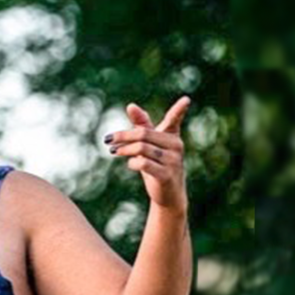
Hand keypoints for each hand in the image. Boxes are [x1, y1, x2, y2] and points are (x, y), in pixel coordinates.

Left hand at [106, 96, 190, 213]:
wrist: (167, 194)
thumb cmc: (156, 165)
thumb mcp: (149, 145)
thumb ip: (142, 126)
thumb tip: (131, 105)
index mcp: (172, 136)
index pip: (174, 120)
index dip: (180, 110)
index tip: (186, 99)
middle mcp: (175, 146)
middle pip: (144, 134)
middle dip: (123, 136)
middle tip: (108, 140)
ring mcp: (173, 161)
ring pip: (141, 148)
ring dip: (124, 150)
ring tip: (114, 152)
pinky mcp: (166, 175)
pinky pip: (144, 164)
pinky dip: (133, 163)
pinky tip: (131, 164)